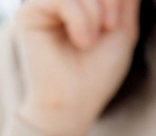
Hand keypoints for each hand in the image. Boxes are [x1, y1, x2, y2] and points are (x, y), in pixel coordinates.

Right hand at [14, 0, 141, 135]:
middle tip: (111, 28)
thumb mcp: (123, 29)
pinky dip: (80, 18)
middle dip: (109, 0)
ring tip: (93, 40)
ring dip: (96, 10)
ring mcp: (44, 3)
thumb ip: (125, 0)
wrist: (74, 104)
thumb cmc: (97, 73)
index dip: (115, 0)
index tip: (116, 25)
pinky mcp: (30, 12)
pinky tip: (81, 42)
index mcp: (80, 1)